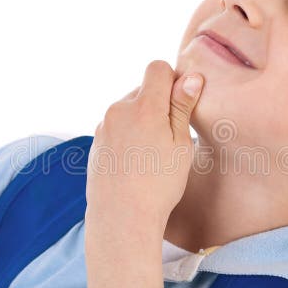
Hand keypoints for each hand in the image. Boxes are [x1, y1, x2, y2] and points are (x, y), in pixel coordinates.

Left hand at [85, 60, 203, 231]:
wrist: (121, 218)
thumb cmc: (158, 185)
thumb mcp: (180, 145)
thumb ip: (182, 107)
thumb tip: (191, 77)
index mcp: (143, 107)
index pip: (157, 68)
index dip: (173, 81)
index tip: (180, 105)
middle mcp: (118, 110)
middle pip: (143, 89)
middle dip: (158, 103)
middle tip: (169, 138)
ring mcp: (103, 126)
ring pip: (129, 109)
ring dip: (142, 120)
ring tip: (151, 154)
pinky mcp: (96, 141)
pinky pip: (117, 126)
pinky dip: (128, 135)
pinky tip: (135, 162)